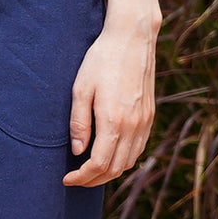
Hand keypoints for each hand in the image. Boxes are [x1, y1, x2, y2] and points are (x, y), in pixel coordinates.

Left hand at [63, 16, 157, 186]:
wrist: (132, 38)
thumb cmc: (102, 60)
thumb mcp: (81, 88)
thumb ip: (79, 123)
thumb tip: (77, 151)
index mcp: (114, 121)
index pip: (99, 164)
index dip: (82, 177)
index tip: (67, 179)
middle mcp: (133, 126)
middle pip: (115, 169)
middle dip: (94, 180)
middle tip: (76, 178)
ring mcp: (145, 122)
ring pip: (130, 162)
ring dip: (110, 172)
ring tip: (91, 170)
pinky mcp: (150, 116)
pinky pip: (139, 148)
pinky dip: (125, 159)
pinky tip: (111, 154)